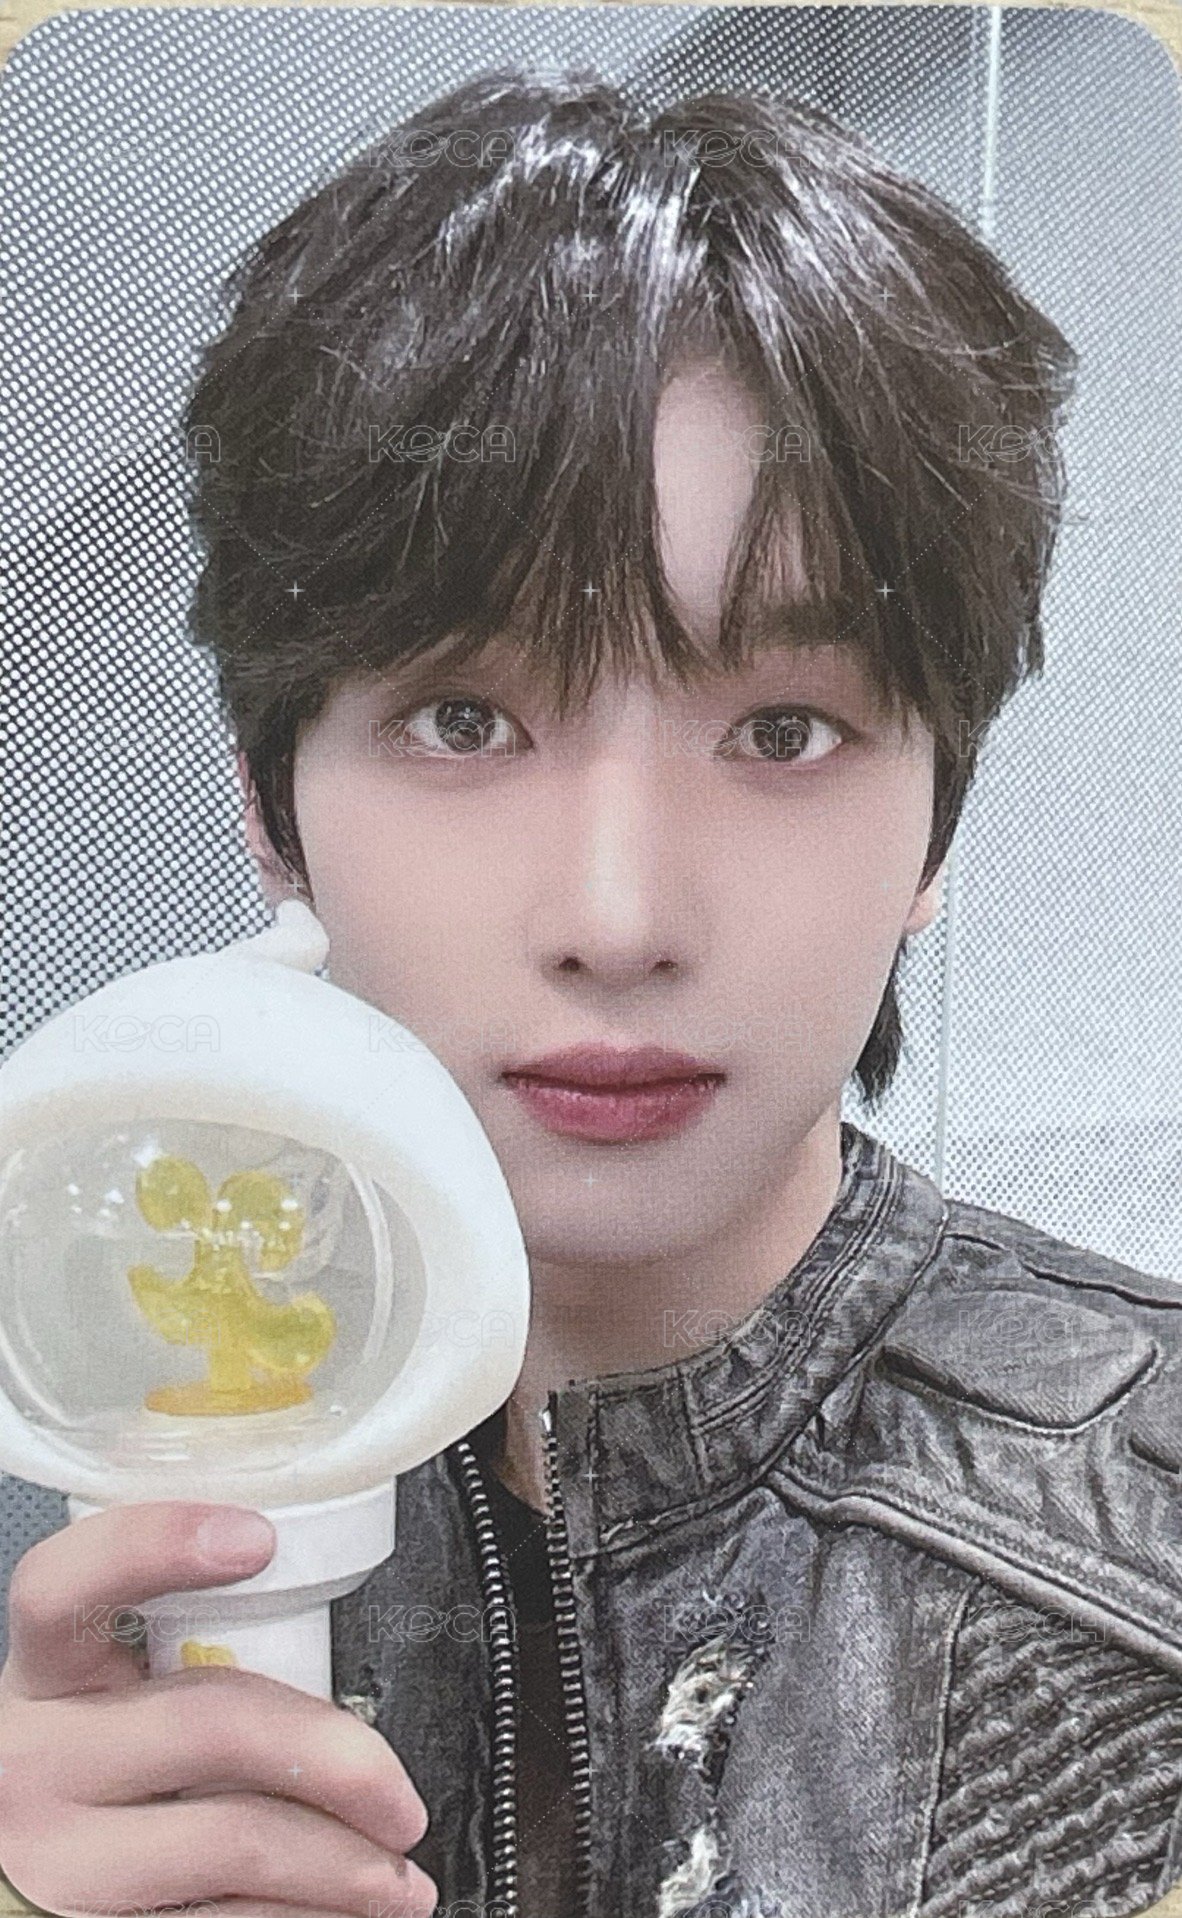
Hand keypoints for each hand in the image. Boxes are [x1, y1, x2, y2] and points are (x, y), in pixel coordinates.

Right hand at [0, 1501, 435, 1917]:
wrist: (17, 1898)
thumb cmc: (82, 1790)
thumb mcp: (97, 1711)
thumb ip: (175, 1664)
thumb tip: (318, 1637)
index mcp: (44, 1678)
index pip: (64, 1587)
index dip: (156, 1547)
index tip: (255, 1538)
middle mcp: (33, 1762)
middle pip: (211, 1720)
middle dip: (338, 1756)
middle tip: (397, 1793)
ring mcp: (53, 1861)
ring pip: (236, 1838)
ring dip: (345, 1863)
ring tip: (398, 1878)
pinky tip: (342, 1912)